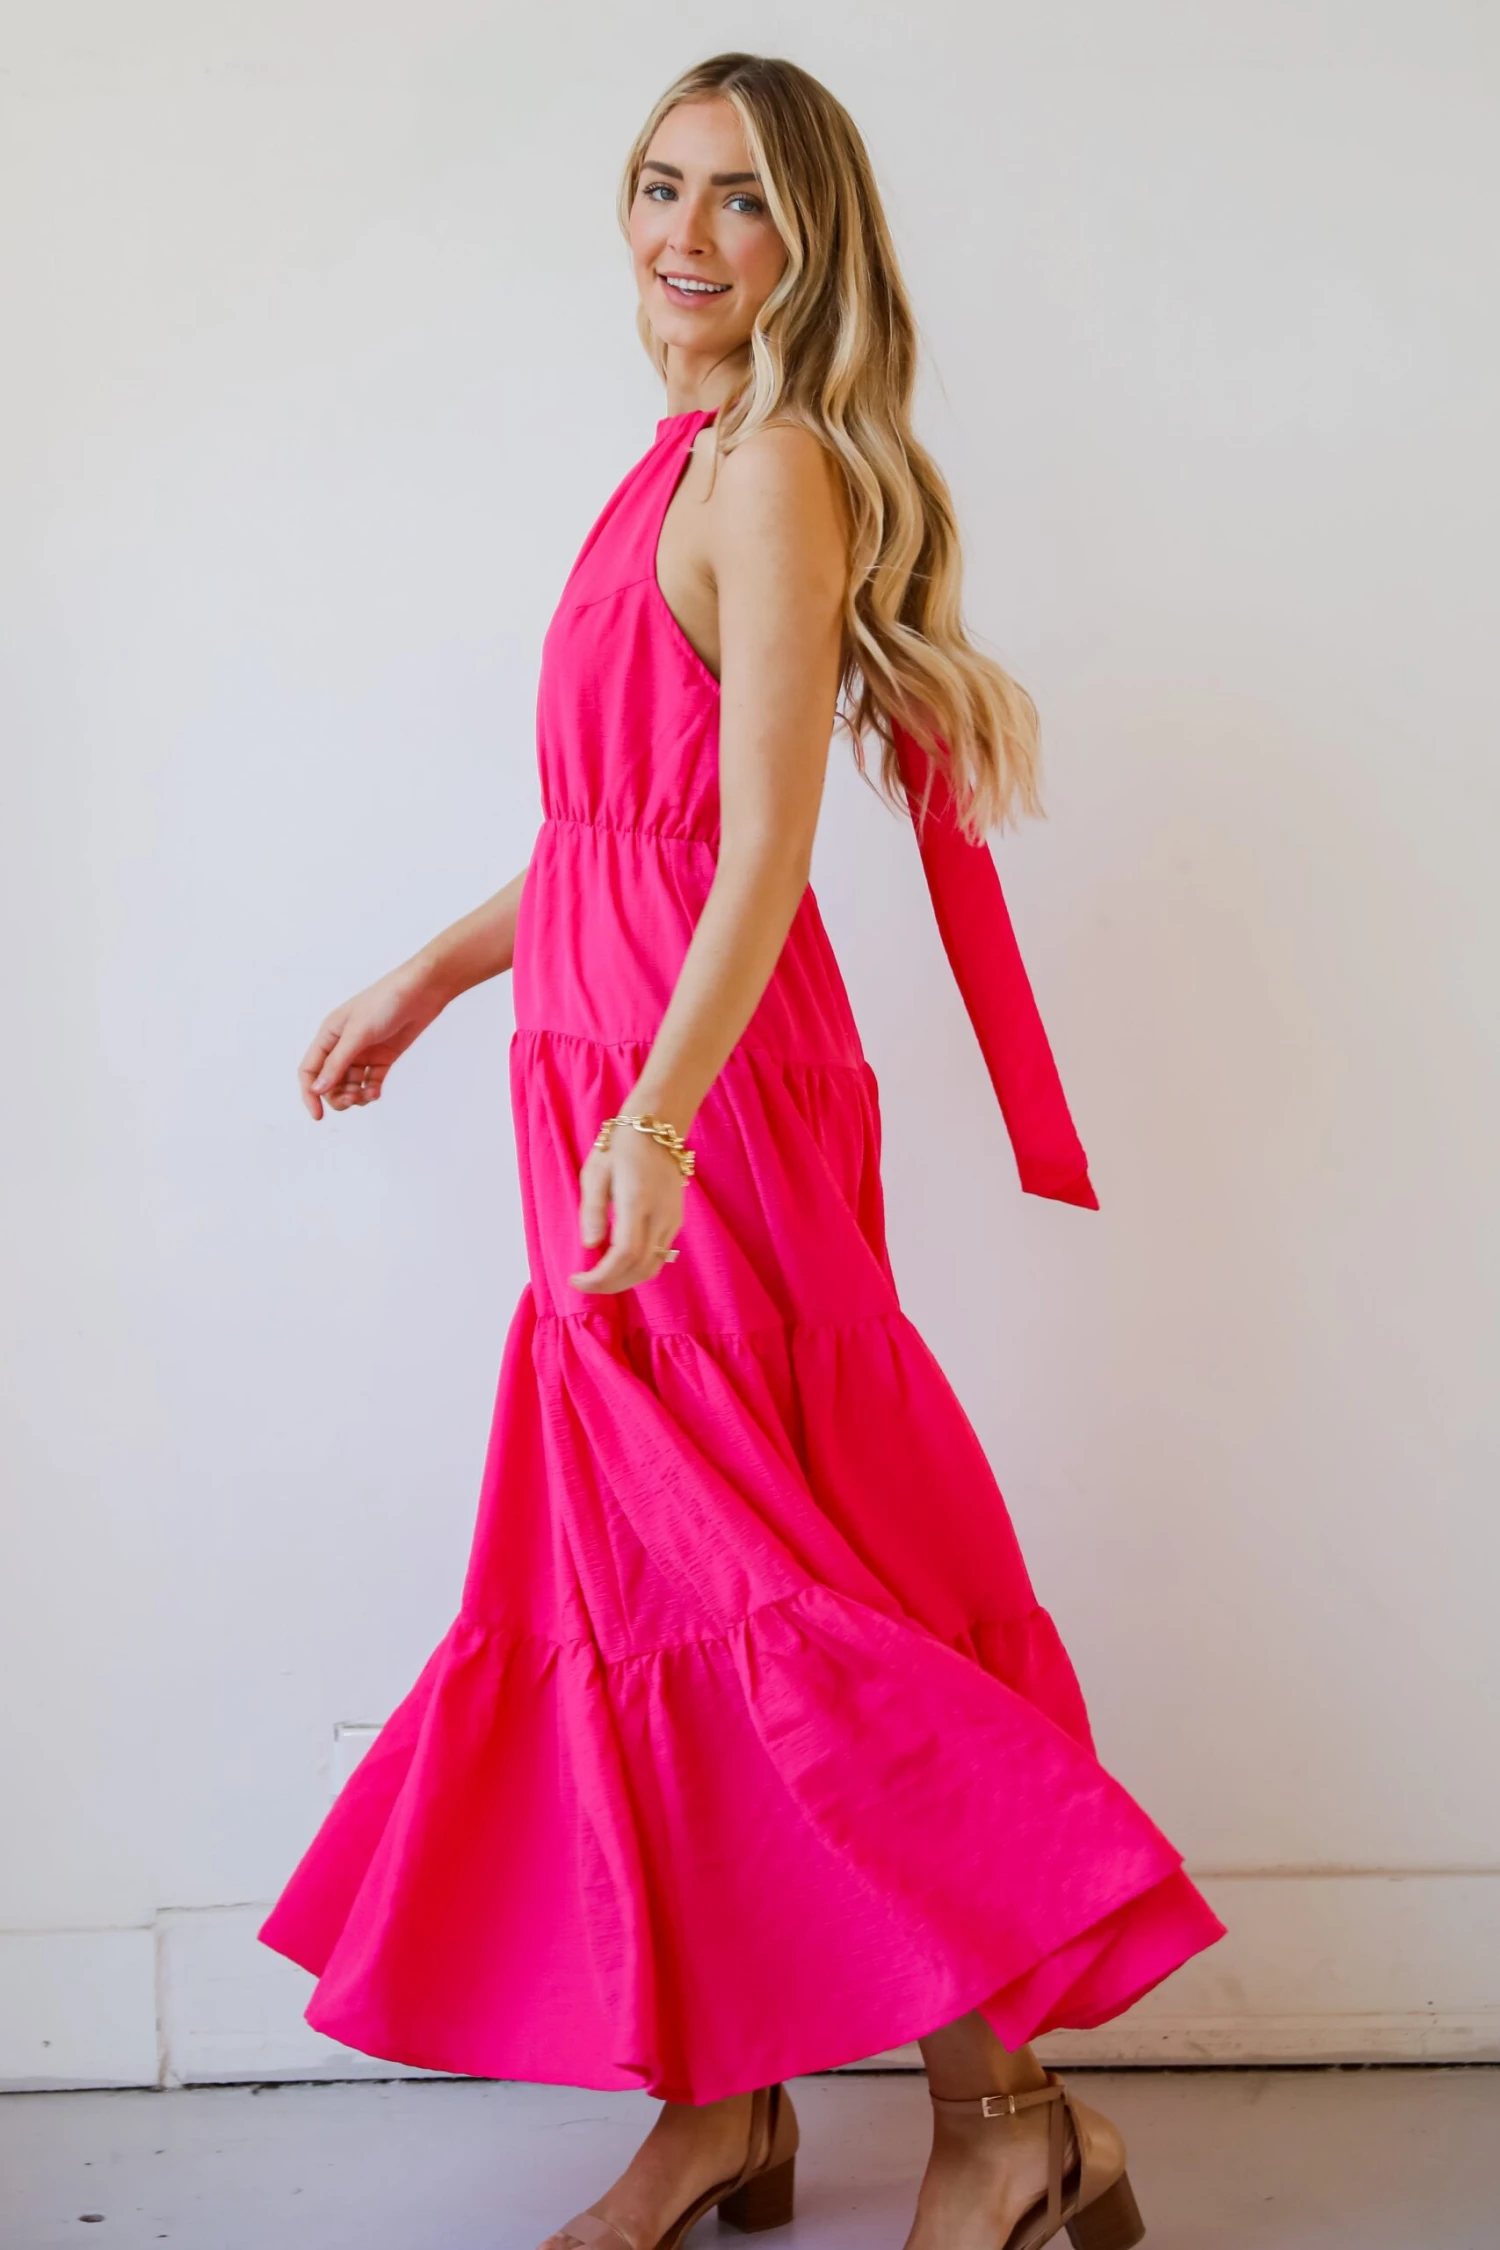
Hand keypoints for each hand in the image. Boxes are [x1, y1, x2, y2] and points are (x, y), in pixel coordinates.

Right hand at [298, 959, 447, 1119]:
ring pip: (350, 1085)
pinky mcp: (383, 1057)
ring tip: (369, 1095)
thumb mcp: (358, 1033)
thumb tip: (317, 1089)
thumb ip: (338, 1063)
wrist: (422, 990)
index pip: (309, 1070)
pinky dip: (371, 1091)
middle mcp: (343, 1045)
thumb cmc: (385, 1002)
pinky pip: (370, 1081)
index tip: (318, 1116)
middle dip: (338, 1097)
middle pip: (329, 1082)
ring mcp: (363, 1052)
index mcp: (329, 1035)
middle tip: (354, 1100)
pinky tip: (377, 1092)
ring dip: (356, 1096)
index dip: (310, 1093)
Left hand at [568, 1127, 685, 1293]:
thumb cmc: (620, 1146)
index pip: (624, 1254)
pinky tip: (618, 1264)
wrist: (657, 1126)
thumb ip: (592, 1210)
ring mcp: (672, 1219)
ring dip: (625, 1281)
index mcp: (637, 1201)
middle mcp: (660, 1215)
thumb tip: (589, 1246)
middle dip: (610, 1285)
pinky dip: (638, 1268)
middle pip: (640, 1268)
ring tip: (599, 1278)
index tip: (576, 1279)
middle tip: (584, 1284)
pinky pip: (660, 1256)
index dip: (601, 1276)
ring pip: (653, 1267)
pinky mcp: (676, 1220)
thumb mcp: (595, 1172)